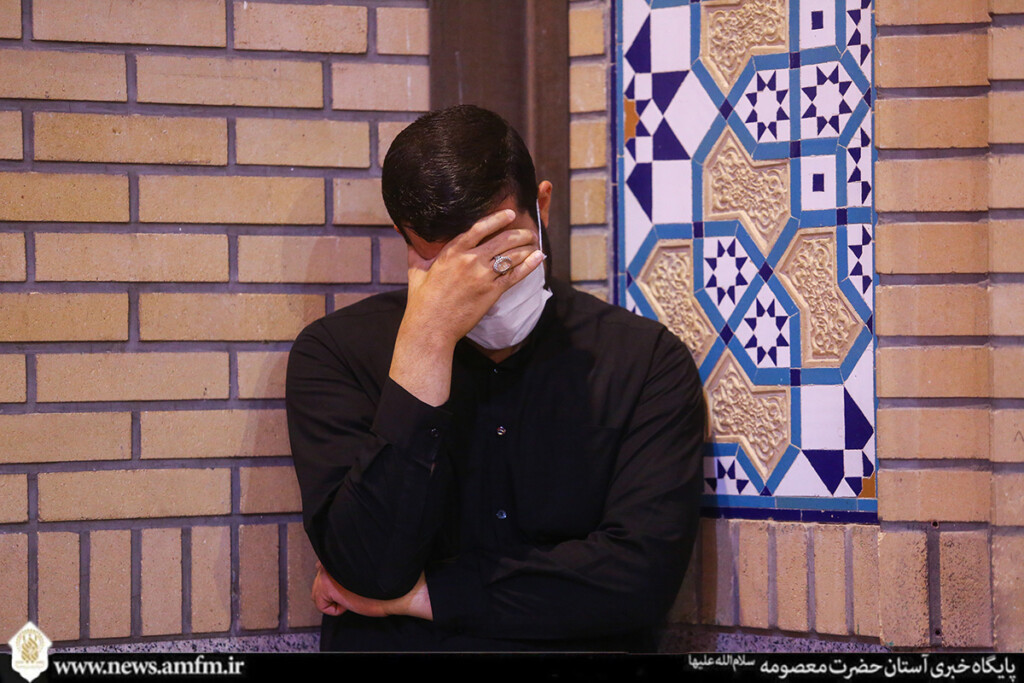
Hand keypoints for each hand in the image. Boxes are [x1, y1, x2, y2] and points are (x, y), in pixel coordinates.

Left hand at [312, 562, 432, 620]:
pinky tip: (350, 603)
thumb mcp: (362, 569)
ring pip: (316, 592)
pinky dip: (335, 610)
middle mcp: (331, 557)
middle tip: (353, 591)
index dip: (336, 579)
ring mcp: (327, 570)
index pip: (323, 565)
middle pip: (318, 580)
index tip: (349, 584)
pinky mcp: (326, 585)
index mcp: (340, 551)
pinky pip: (321, 605)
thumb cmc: (384, 581)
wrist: (396, 589)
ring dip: (333, 599)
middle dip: (332, 590)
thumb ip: (343, 564)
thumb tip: (319, 565)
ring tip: (352, 596)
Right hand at [404, 208, 543, 348]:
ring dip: (527, 247)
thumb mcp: (416, 270)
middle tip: (528, 231)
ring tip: (535, 243)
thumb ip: (414, 249)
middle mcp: (470, 260)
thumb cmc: (422, 300)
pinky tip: (539, 258)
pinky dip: (530, 265)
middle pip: (502, 240)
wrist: (431, 327)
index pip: (480, 227)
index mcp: (452, 251)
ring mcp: (483, 276)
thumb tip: (400, 228)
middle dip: (520, 233)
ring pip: (512, 256)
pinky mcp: (492, 292)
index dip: (498, 219)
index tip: (510, 214)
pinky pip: (516, 275)